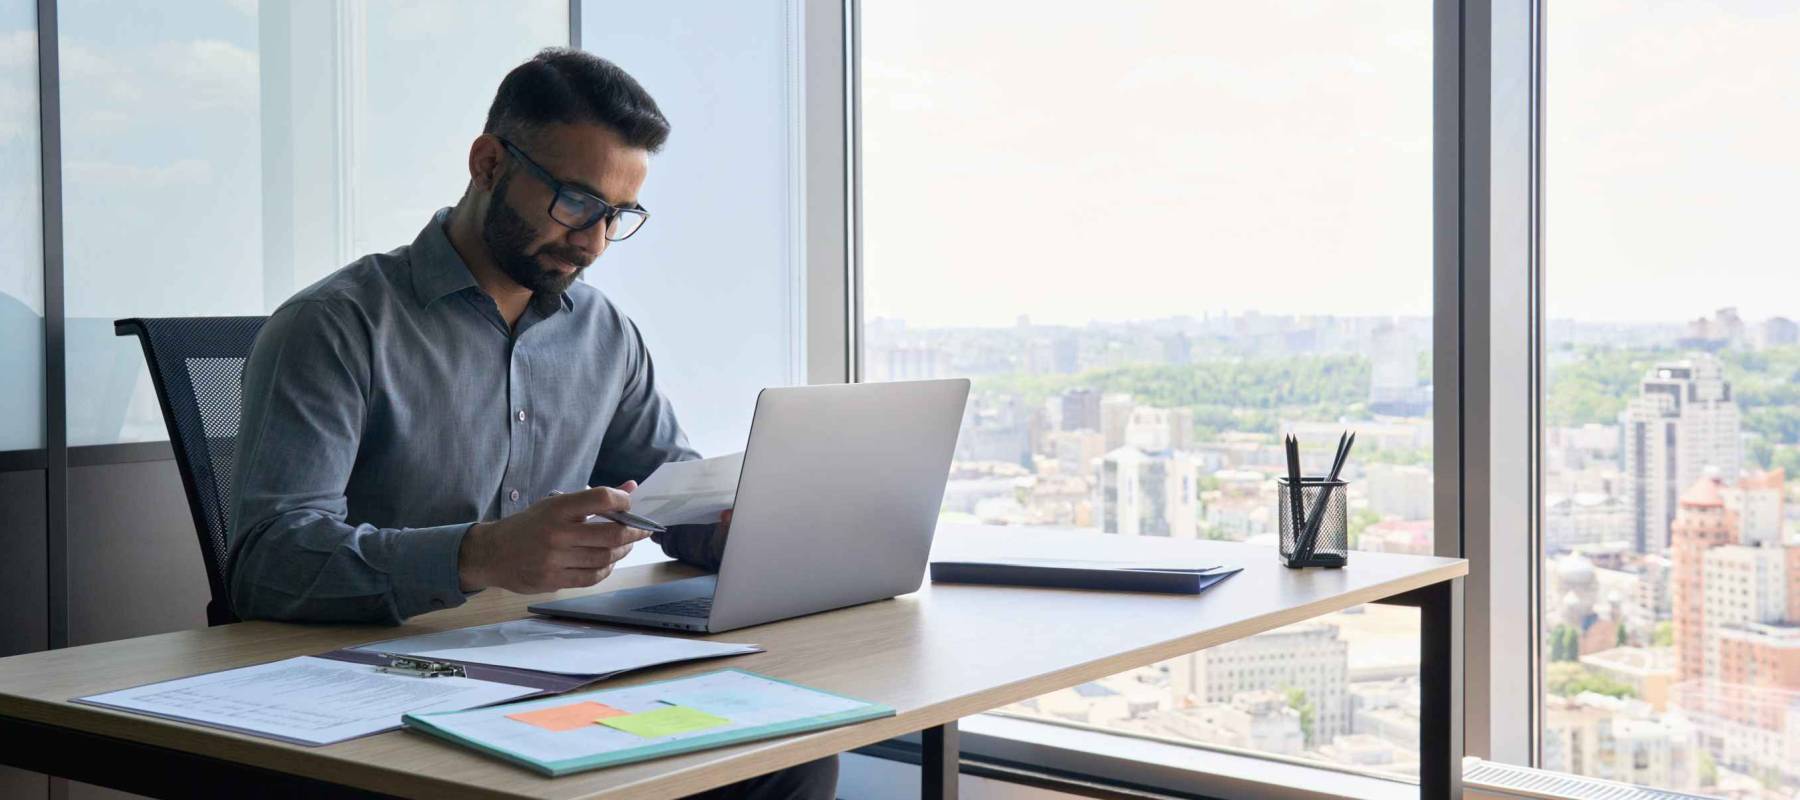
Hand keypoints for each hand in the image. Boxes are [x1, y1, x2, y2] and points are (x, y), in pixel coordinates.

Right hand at [457, 481, 651, 593]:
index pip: (601, 498)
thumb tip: (631, 487)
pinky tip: (608, 562)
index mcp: (557, 508)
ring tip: (626, 545)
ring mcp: (554, 559)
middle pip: (611, 534)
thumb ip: (593, 498)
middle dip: (635, 532)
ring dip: (622, 552)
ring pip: (604, 558)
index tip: (631, 503)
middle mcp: (557, 533)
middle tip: (642, 530)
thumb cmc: (529, 525)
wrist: (492, 553)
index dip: (623, 500)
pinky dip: (606, 569)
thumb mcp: (555, 504)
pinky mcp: (552, 580)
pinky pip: (591, 577)